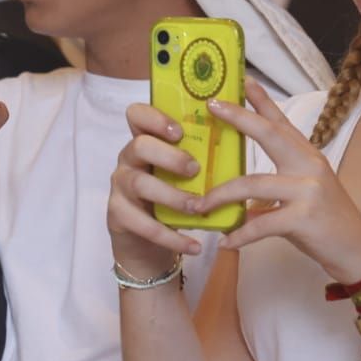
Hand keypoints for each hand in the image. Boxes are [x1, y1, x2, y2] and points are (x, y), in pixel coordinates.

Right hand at [107, 102, 204, 280]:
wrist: (147, 245)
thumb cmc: (172, 200)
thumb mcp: (183, 176)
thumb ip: (200, 157)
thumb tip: (242, 139)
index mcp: (145, 142)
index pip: (137, 115)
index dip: (155, 118)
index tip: (180, 130)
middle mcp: (129, 161)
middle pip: (139, 146)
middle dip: (169, 156)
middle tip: (195, 169)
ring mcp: (120, 188)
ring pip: (140, 184)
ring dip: (173, 196)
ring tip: (198, 208)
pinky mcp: (118, 216)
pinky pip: (142, 224)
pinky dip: (171, 237)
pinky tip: (194, 245)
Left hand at [191, 81, 360, 283]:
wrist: (357, 250)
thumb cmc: (326, 220)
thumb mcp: (304, 192)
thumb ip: (273, 183)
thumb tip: (232, 188)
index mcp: (307, 156)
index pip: (281, 122)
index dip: (262, 100)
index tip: (242, 80)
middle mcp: (309, 166)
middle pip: (269, 134)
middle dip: (239, 118)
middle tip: (212, 106)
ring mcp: (307, 190)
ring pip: (252, 184)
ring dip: (220, 196)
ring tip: (198, 205)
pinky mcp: (303, 218)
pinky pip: (261, 223)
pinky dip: (240, 234)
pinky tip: (226, 241)